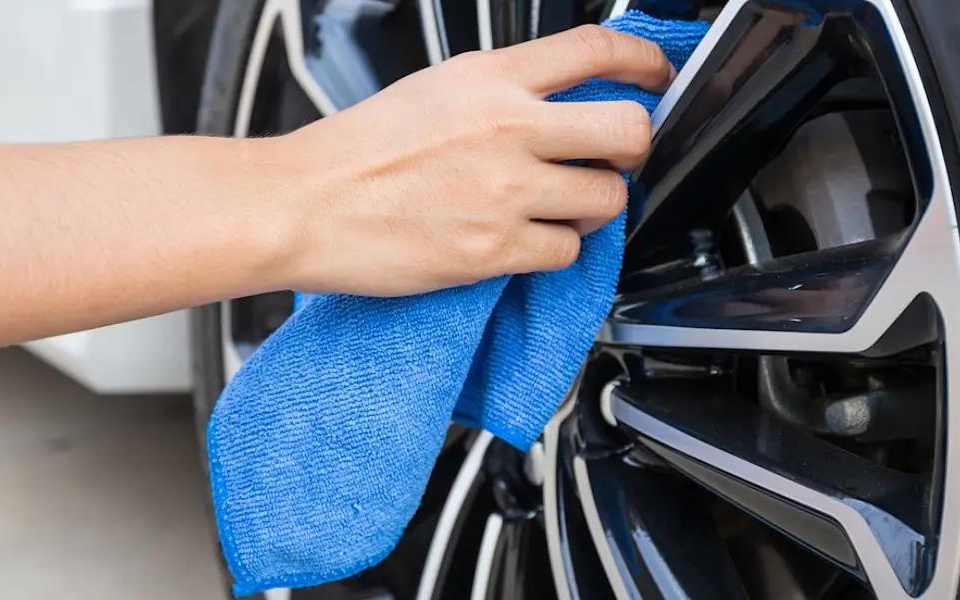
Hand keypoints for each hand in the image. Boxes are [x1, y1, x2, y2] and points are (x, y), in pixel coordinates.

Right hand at [274, 25, 674, 296]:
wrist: (304, 205)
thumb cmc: (355, 153)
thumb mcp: (433, 91)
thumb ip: (499, 92)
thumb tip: (554, 103)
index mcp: (490, 78)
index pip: (597, 49)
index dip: (645, 61)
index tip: (655, 77)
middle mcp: (508, 127)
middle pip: (628, 128)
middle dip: (635, 146)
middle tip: (617, 157)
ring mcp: (505, 190)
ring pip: (607, 199)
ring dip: (593, 206)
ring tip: (558, 207)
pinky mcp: (494, 248)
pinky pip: (567, 250)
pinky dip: (555, 248)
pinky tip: (523, 239)